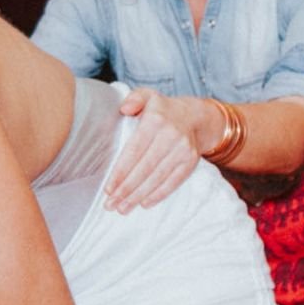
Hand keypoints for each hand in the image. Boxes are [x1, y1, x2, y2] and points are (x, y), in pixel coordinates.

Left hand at [105, 88, 202, 211]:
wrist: (195, 117)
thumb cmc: (163, 110)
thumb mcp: (148, 96)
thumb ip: (134, 98)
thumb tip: (124, 108)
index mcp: (155, 120)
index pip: (134, 151)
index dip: (120, 172)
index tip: (108, 189)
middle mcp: (170, 136)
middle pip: (144, 169)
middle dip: (126, 189)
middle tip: (110, 204)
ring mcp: (183, 150)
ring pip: (157, 178)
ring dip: (138, 196)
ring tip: (123, 208)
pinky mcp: (190, 161)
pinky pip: (173, 182)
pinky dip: (158, 195)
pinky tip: (144, 204)